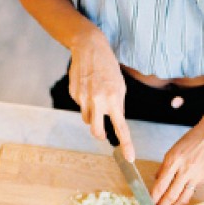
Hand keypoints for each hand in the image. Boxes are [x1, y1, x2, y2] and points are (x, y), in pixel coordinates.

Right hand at [69, 31, 134, 161]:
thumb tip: (115, 121)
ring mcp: (83, 98)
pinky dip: (84, 101)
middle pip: (97, 132)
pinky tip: (87, 86)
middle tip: (103, 131)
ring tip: (95, 96)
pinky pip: (80, 106)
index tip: (129, 157)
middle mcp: (97, 101)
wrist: (88, 47)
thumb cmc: (108, 66)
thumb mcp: (120, 85)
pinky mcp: (74, 94)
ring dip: (92, 115)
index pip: (121, 127)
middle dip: (100, 135)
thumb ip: (118, 105)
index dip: (126, 144)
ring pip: (87, 119)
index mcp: (113, 99)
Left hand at [151, 118, 203, 204]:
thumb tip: (157, 180)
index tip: (150, 204)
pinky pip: (192, 190)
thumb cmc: (192, 139)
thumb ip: (164, 167)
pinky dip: (184, 195)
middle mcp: (184, 170)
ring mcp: (196, 175)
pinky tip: (180, 198)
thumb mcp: (173, 150)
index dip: (154, 198)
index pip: (160, 185)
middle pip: (171, 195)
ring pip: (183, 198)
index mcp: (173, 161)